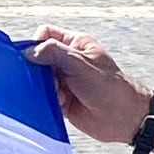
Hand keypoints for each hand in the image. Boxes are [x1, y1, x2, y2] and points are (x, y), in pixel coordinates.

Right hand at [25, 29, 148, 141]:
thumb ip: (54, 53)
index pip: (46, 34)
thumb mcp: (80, 64)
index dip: (36, 43)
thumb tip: (29, 51)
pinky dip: (47, 100)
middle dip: (38, 70)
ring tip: (58, 94)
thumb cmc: (111, 88)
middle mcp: (69, 61)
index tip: (32, 57)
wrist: (124, 119)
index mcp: (76, 45)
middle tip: (47, 79)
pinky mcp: (62, 99)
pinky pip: (44, 96)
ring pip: (40, 79)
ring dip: (44, 87)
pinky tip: (60, 104)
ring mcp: (65, 80)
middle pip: (39, 58)